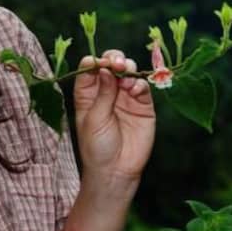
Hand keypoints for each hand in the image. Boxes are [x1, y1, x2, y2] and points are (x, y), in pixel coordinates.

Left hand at [73, 50, 155, 184]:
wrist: (115, 171)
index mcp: (88, 93)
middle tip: (117, 63)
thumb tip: (106, 68)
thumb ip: (103, 93)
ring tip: (126, 77)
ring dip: (128, 68)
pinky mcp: (143, 106)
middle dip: (114, 59)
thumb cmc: (96, 147)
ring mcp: (126, 97)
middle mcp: (107, 91)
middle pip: (111, 65)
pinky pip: (143, 88)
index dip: (95, 62)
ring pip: (128, 72)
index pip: (90, 69)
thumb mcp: (94, 119)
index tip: (99, 63)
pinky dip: (140, 84)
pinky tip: (135, 89)